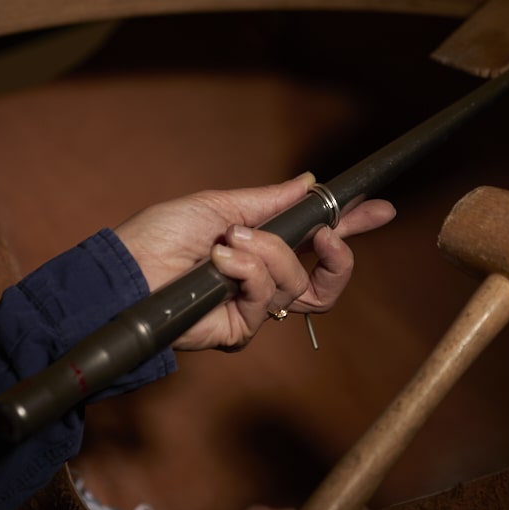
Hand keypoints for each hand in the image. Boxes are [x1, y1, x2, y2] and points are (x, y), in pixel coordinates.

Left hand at [114, 174, 394, 351]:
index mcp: (260, 247)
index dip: (350, 225)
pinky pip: (268, 298)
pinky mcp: (240, 327)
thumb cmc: (161, 235)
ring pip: (296, 283)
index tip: (379, 207)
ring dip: (268, 254)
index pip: (315, 240)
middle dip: (338, 255)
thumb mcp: (221, 206)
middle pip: (326, 281)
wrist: (129, 270)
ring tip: (231, 241)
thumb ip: (269, 201)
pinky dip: (249, 272)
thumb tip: (308, 182)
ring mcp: (253, 306)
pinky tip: (223, 261)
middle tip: (331, 235)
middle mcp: (262, 279)